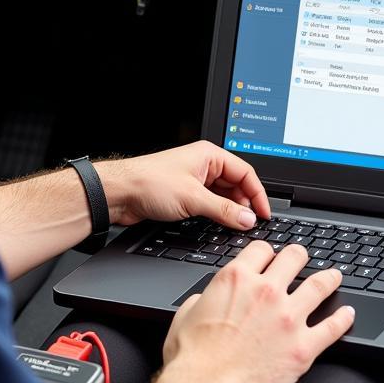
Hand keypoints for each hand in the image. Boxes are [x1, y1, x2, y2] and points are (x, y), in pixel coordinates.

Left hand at [98, 140, 271, 230]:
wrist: (119, 193)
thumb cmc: (149, 182)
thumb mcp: (193, 198)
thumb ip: (223, 210)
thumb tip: (247, 218)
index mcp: (209, 155)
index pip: (245, 172)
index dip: (257, 193)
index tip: (264, 213)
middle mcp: (203, 165)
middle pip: (236, 184)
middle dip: (245, 204)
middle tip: (251, 223)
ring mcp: (194, 180)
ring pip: (223, 196)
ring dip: (231, 211)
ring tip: (238, 226)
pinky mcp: (185, 195)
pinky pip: (210, 204)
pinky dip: (218, 214)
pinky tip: (221, 225)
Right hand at [161, 242, 354, 382]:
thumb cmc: (194, 356)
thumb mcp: (187, 312)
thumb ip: (205, 297)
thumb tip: (209, 298)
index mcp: (237, 279)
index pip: (261, 250)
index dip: (267, 252)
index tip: (270, 257)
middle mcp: (267, 291)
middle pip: (293, 258)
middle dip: (299, 255)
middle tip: (303, 258)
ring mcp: (289, 317)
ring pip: (318, 285)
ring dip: (329, 278)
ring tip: (335, 276)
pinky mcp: (303, 346)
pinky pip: (332, 328)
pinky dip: (343, 319)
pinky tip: (347, 314)